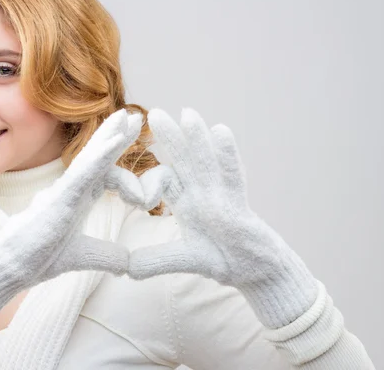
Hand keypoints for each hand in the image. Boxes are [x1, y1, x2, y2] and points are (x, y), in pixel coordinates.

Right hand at [0, 108, 143, 319]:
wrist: (11, 268)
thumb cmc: (38, 258)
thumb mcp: (84, 256)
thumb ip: (107, 255)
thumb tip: (129, 264)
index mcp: (78, 200)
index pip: (104, 175)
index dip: (123, 168)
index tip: (143, 173)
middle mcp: (72, 190)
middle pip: (97, 157)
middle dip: (114, 136)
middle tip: (132, 117)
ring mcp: (64, 191)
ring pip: (90, 158)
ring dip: (108, 137)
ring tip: (125, 117)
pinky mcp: (59, 198)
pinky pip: (83, 172)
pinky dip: (100, 156)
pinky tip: (115, 142)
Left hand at [128, 108, 318, 327]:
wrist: (256, 271)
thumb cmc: (223, 259)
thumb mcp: (186, 259)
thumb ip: (158, 260)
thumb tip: (128, 269)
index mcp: (187, 204)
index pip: (164, 181)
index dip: (149, 179)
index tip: (134, 186)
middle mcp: (203, 194)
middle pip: (184, 161)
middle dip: (170, 137)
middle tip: (154, 112)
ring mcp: (222, 197)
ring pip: (207, 163)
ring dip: (197, 138)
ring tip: (187, 112)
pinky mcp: (238, 205)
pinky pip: (232, 176)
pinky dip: (227, 155)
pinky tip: (221, 131)